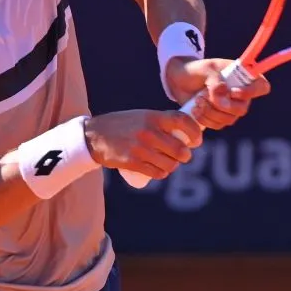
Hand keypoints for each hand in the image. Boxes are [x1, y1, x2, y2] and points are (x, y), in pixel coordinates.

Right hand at [84, 109, 202, 179]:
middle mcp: (149, 132)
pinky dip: (162, 173)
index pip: (182, 122)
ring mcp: (141, 148)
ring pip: (170, 164)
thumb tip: (186, 133)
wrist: (94, 135)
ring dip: (173, 166)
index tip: (196, 140)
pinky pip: (157, 173)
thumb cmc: (122, 124)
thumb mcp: (142, 116)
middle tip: (183, 155)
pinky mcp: (133, 162)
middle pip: (180, 149)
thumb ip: (161, 122)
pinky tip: (161, 170)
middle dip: (185, 155)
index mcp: (153, 117)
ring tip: (170, 163)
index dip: (195, 132)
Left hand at [164, 57, 271, 129]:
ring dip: (210, 112)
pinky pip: (217, 125)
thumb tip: (221, 96)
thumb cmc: (197, 70)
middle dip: (221, 106)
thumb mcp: (206, 69)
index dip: (251, 92)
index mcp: (244, 77)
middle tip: (204, 96)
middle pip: (242, 109)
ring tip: (197, 100)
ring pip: (228, 119)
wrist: (180, 80)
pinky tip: (195, 108)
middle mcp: (241, 94)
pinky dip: (205, 118)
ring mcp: (231, 108)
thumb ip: (216, 81)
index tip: (232, 91)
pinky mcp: (219, 118)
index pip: (262, 87)